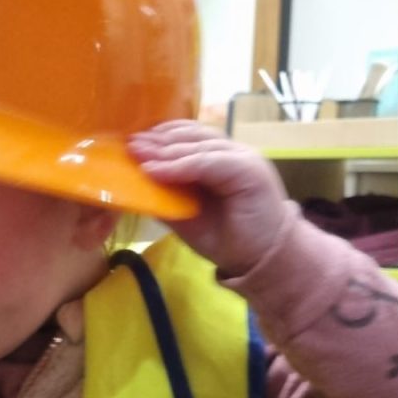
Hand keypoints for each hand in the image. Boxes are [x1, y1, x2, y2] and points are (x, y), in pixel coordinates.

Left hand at [126, 121, 292, 273]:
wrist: (268, 264)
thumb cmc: (232, 243)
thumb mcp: (189, 216)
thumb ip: (168, 196)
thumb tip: (136, 182)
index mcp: (221, 159)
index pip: (188, 137)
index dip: (159, 138)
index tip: (131, 144)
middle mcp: (233, 152)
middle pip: (190, 134)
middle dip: (158, 140)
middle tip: (129, 145)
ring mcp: (243, 157)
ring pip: (197, 144)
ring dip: (165, 150)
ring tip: (138, 155)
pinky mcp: (248, 169)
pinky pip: (207, 161)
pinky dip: (180, 165)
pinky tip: (157, 170)